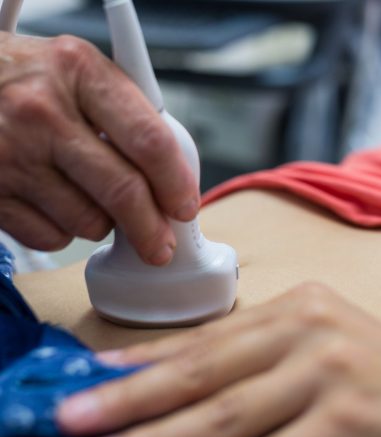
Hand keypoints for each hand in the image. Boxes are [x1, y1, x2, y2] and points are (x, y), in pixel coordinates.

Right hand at [0, 33, 198, 264]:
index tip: (186, 207)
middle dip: (151, 229)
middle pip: (123, 191)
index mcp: (78, 71)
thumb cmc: (21, 78)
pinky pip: (50, 236)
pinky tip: (51, 202)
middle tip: (161, 245)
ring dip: (101, 224)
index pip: (149, 140)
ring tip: (86, 196)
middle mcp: (41, 110)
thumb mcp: (74, 70)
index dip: (176, 183)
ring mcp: (10, 152)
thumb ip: (125, 114)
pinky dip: (62, 232)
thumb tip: (172, 179)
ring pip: (89, 222)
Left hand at [57, 283, 380, 436]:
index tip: (92, 378)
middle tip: (69, 420)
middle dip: (131, 399)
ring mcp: (331, 369)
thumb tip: (197, 396)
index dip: (145, 361)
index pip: (208, 336)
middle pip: (205, 370)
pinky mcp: (349, 419)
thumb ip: (269, 369)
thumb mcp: (331, 363)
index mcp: (303, 307)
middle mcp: (312, 327)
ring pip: (225, 415)